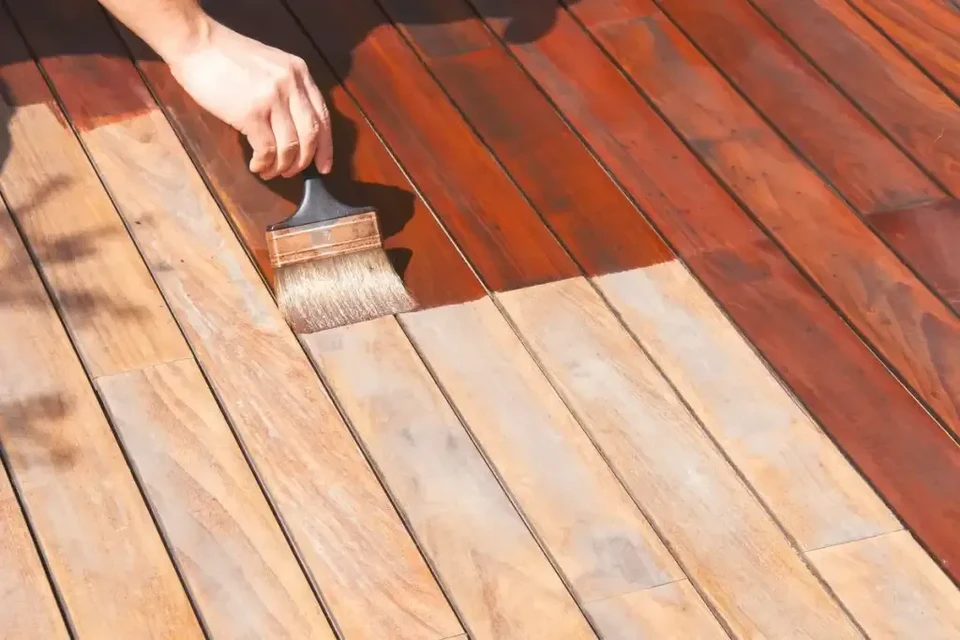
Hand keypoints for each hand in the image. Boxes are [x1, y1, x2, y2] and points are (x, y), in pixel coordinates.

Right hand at [167, 20, 332, 178]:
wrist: (196, 42)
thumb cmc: (226, 56)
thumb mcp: (270, 65)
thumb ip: (287, 90)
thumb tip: (294, 128)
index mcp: (299, 73)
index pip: (323, 117)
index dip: (326, 147)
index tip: (324, 167)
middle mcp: (292, 85)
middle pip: (311, 136)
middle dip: (303, 162)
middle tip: (291, 173)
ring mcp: (273, 99)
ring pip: (290, 147)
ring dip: (282, 167)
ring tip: (270, 172)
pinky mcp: (251, 113)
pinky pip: (267, 150)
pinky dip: (264, 164)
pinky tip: (256, 166)